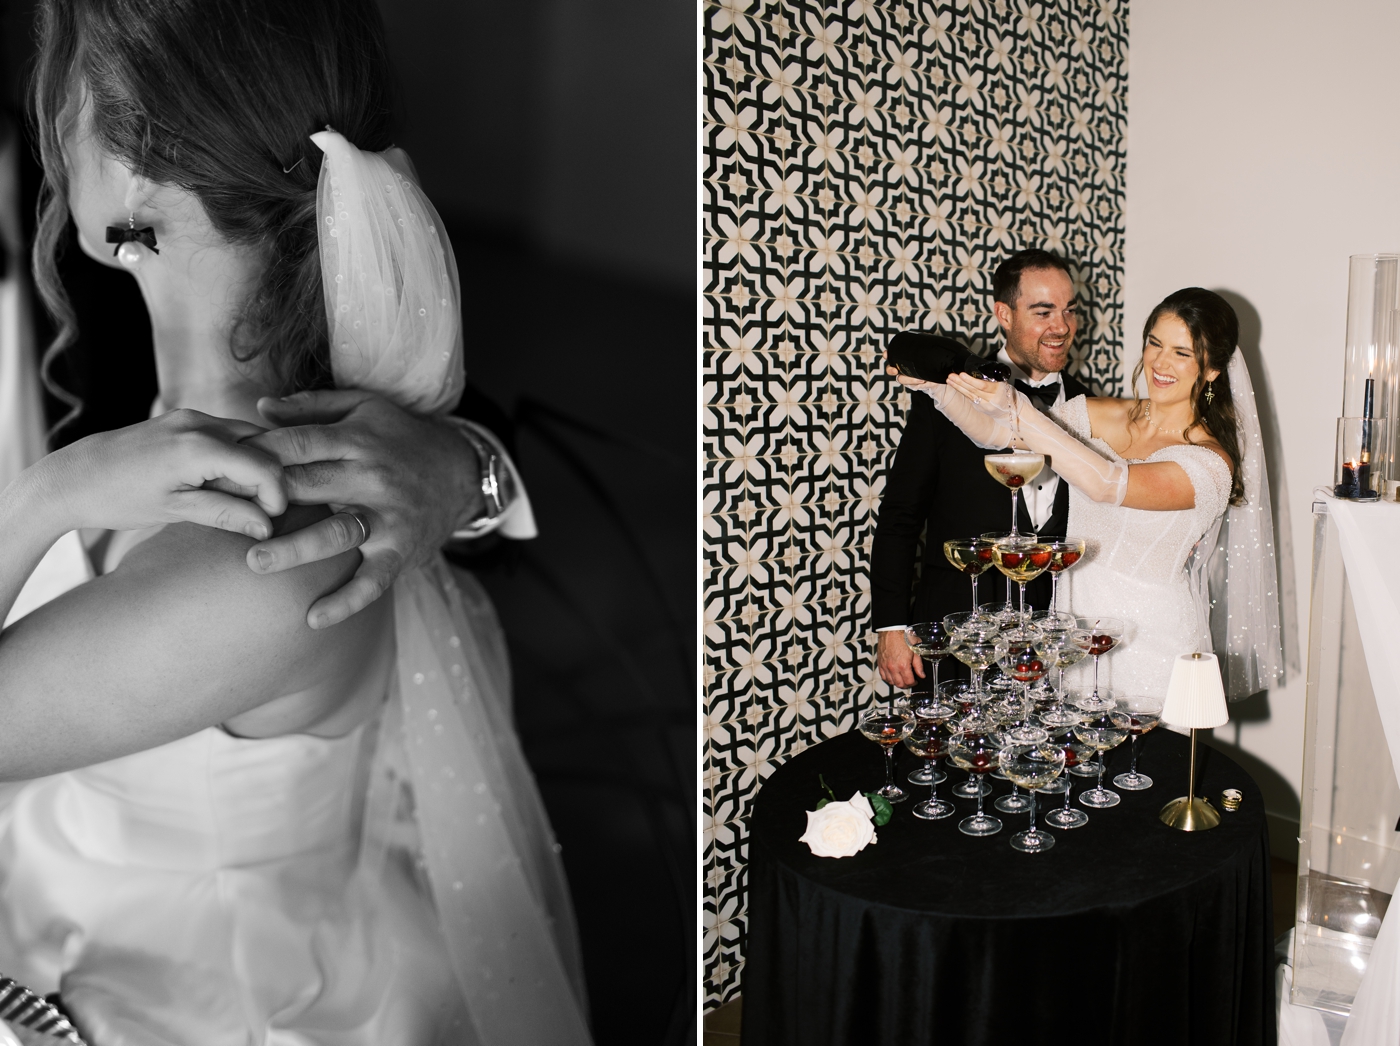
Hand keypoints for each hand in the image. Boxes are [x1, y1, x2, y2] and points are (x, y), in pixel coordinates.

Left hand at [36, 409, 284, 537]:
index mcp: (197, 447)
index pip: (265, 467)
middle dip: (270, 479)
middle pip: (264, 445)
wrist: (69, 477)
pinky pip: (226, 433)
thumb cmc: (116, 498)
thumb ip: (225, 514)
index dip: (277, 495)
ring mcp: (190, 416)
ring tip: (238, 499)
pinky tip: (220, 482)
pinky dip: (235, 456)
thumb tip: (267, 527)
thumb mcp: (174, 512)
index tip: (270, 520)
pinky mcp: (183, 418)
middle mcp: (198, 422)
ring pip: (248, 437)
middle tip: (259, 511)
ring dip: (254, 467)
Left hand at [242, 389, 480, 628]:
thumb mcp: (364, 407)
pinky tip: (313, 618)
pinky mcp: (401, 550)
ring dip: (295, 550)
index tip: (222, 470)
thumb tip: (259, 407)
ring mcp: (388, 517)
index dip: (256, 457)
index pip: (296, 444)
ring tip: (254, 561)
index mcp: (357, 440)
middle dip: (263, 502)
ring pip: (336, 534)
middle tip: (220, 515)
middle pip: (308, 488)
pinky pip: (372, 580)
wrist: (462, 472)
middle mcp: (372, 478)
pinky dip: (345, 602)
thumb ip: (311, 407)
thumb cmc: (402, 437)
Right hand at [876, 630, 923, 688]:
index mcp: (903, 665)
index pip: (909, 681)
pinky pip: (883, 676)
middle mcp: (893, 668)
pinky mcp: (880, 663)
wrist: (891, 630)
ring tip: (902, 679)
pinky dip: (888, 678)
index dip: (914, 683)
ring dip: (897, 683)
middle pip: (899, 684)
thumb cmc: (903, 637)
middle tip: (909, 682)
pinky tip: (893, 676)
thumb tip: (921, 674)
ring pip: (891, 682)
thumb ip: (918, 665)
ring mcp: (885, 666)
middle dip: (906, 685)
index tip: (915, 681)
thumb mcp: (915, 650)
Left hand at [945, 372, 1014, 418]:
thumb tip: (975, 369)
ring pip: (969, 395)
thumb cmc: (1005, 392)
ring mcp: (985, 404)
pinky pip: (970, 398)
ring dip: (958, 387)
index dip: (971, 380)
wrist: (1010, 409)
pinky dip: (961, 391)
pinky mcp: (980, 408)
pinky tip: (954, 386)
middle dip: (961, 383)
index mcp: (998, 389)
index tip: (962, 374)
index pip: (983, 385)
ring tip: (949, 380)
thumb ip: (990, 378)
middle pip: (973, 390)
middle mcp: (991, 398)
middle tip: (952, 376)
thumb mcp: (1002, 383)